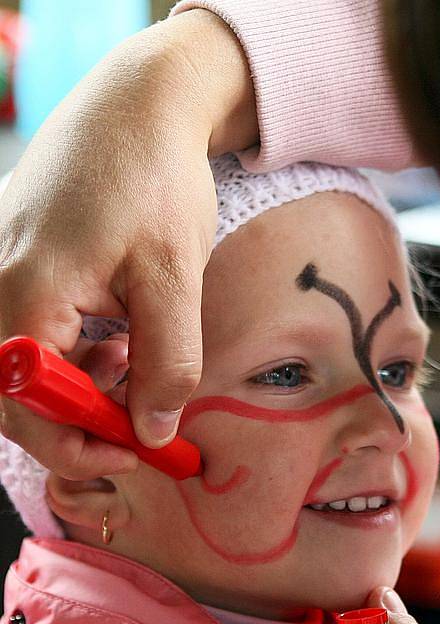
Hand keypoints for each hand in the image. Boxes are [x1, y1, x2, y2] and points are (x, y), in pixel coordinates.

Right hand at [0, 9, 255, 479]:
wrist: (139, 107)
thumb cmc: (155, 180)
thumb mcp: (175, 278)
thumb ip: (167, 364)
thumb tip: (153, 432)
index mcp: (24, 294)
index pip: (28, 409)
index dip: (79, 446)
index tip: (134, 455)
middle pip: (19, 397)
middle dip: (82, 420)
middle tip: (139, 422)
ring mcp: (0, 275)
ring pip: (29, 369)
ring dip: (83, 387)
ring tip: (133, 363)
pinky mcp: (17, 268)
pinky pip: (34, 334)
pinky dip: (77, 355)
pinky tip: (116, 339)